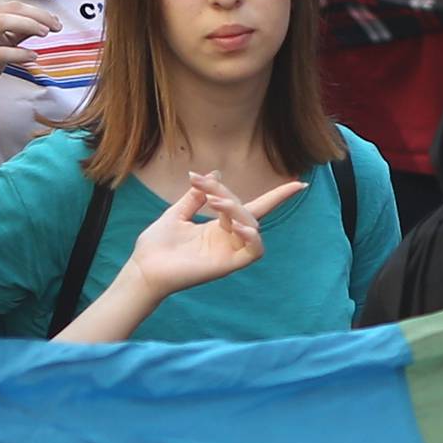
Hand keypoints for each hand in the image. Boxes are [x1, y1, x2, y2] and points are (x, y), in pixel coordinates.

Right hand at [0, 0, 61, 112]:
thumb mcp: (3, 39)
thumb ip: (21, 26)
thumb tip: (49, 19)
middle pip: (7, 7)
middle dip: (37, 14)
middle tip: (55, 25)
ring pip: (1, 21)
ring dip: (30, 25)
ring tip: (45, 34)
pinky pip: (1, 52)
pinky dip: (22, 53)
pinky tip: (33, 56)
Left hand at [124, 170, 303, 305]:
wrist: (143, 268)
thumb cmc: (156, 245)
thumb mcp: (177, 213)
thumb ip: (197, 196)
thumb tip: (215, 175)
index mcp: (219, 228)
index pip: (251, 208)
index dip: (277, 196)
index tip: (298, 182)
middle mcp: (228, 239)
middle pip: (247, 211)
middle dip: (227, 194)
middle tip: (202, 184)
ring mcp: (229, 253)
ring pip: (252, 227)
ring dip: (238, 211)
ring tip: (215, 203)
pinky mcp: (227, 266)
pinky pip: (252, 252)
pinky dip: (252, 237)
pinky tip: (238, 226)